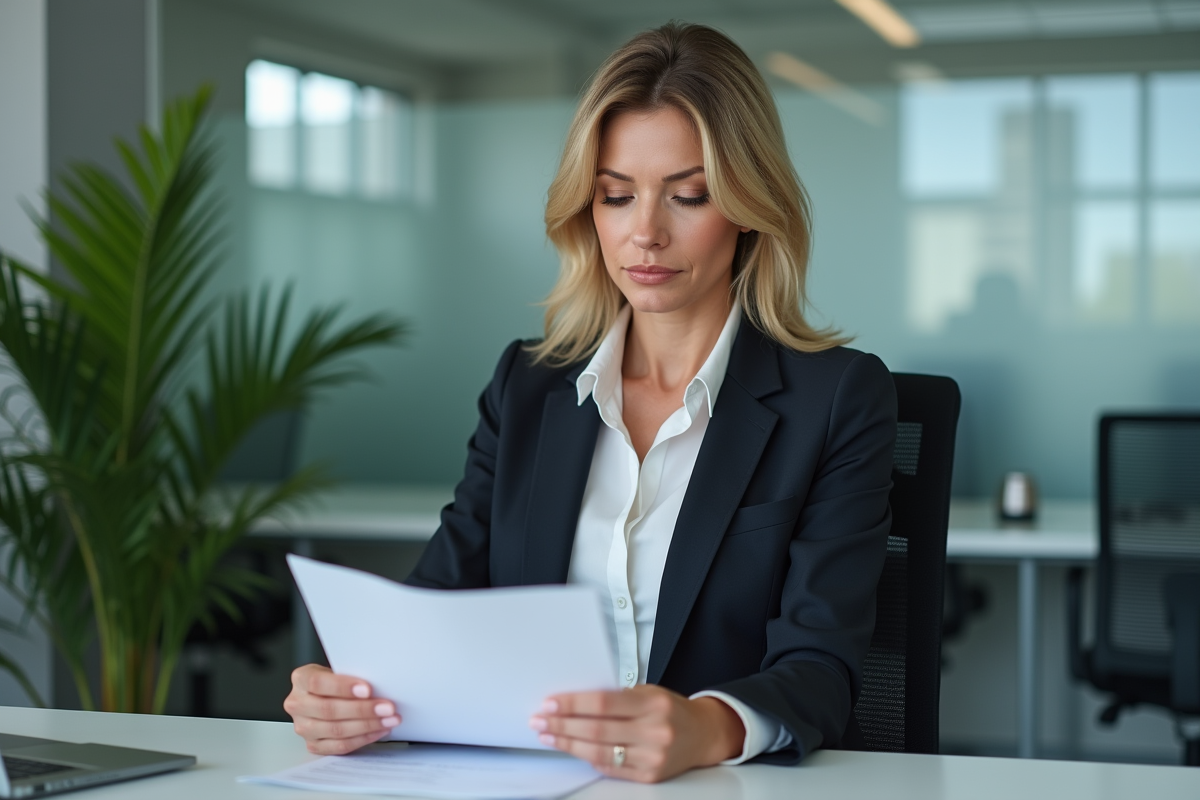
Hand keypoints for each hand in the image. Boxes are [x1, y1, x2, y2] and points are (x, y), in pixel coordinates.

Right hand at [283, 664, 400, 754]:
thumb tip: (380, 684)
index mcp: (301, 679)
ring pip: (336, 730)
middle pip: (329, 710)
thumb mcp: (338, 669)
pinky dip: (363, 738)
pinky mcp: (313, 745)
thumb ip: (351, 675)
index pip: (318, 683)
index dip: (343, 687)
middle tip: (387, 707)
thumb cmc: (335, 680)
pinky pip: (340, 746)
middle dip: (362, 709)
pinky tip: (379, 730)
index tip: (367, 689)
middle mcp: (297, 704)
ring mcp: (303, 727)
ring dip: (367, 725)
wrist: (324, 695)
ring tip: (389, 720)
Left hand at [528, 685, 744, 782]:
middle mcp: (655, 731)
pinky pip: (610, 768)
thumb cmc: (671, 709)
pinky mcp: (649, 776)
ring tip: (549, 735)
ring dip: (568, 744)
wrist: (703, 734)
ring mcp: (652, 757)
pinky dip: (588, 758)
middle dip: (562, 725)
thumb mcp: (648, 692)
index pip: (603, 703)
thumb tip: (573, 702)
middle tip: (540, 720)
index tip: (550, 703)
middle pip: (597, 729)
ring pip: (599, 752)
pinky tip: (573, 749)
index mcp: (653, 704)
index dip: (573, 704)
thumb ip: (617, 698)